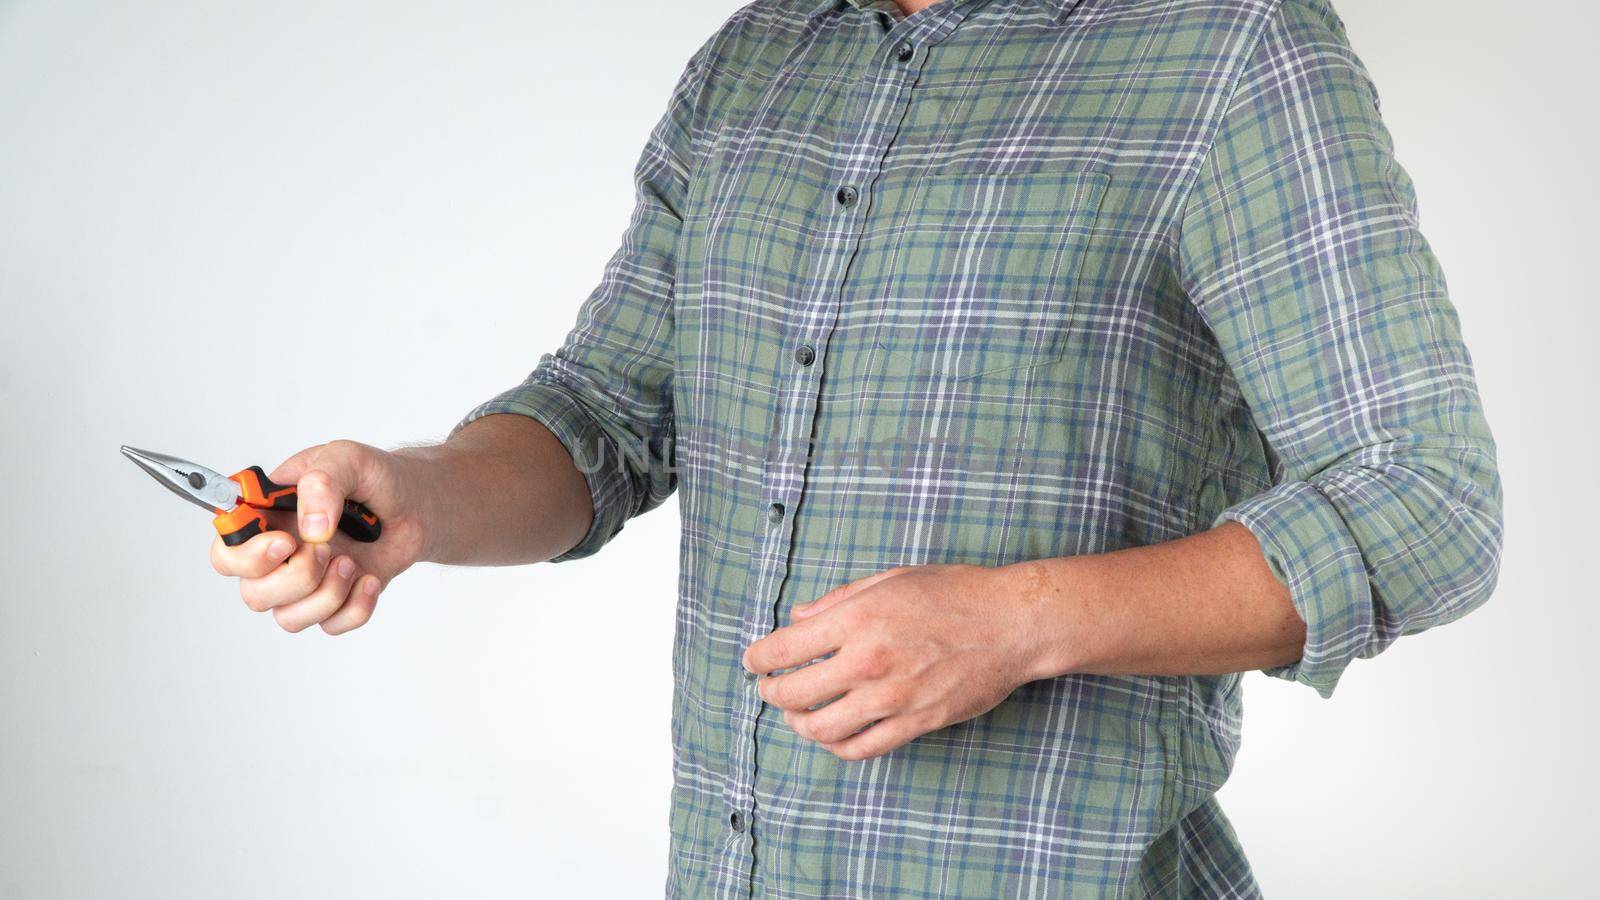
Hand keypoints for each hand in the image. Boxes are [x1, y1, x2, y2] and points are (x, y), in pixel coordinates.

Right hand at [208, 440, 431, 634]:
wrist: (417, 504)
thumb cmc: (374, 478)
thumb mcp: (348, 458)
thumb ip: (323, 482)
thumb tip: (312, 528)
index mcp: (266, 518)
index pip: (226, 551)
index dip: (244, 557)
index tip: (285, 542)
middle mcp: (278, 555)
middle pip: (253, 593)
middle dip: (295, 578)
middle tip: (327, 549)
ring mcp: (305, 581)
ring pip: (288, 617)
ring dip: (326, 595)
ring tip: (353, 563)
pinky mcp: (335, 600)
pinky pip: (330, 626)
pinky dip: (355, 608)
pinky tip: (370, 579)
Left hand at [741, 564, 1055, 760]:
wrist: (1011, 623)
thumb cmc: (953, 592)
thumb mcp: (891, 579)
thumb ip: (839, 600)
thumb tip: (800, 617)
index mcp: (856, 618)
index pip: (782, 649)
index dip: (757, 659)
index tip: (753, 662)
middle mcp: (867, 660)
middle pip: (792, 693)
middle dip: (771, 694)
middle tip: (770, 689)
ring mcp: (891, 697)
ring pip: (820, 728)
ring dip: (799, 724)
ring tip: (798, 715)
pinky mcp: (915, 722)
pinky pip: (860, 748)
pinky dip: (837, 745)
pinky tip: (834, 734)